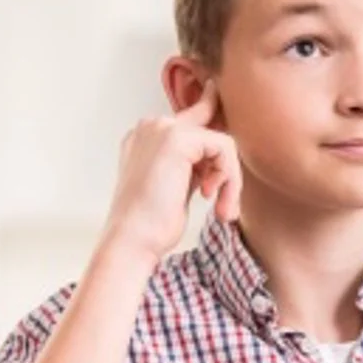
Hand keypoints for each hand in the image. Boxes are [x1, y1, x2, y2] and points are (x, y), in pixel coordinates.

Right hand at [102, 94, 241, 265]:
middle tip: (226, 204)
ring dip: (230, 178)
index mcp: (145, 138)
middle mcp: (151, 127)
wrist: (132, 241)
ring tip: (222, 209)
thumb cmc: (151, 225)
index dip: (216, 139)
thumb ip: (193, 165)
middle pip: (211, 128)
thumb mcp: (175, 185)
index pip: (193, 121)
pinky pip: (224, 148)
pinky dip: (229, 177)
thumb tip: (222, 156)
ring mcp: (162, 129)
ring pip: (220, 141)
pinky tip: (213, 199)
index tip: (229, 155)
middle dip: (225, 166)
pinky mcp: (178, 138)